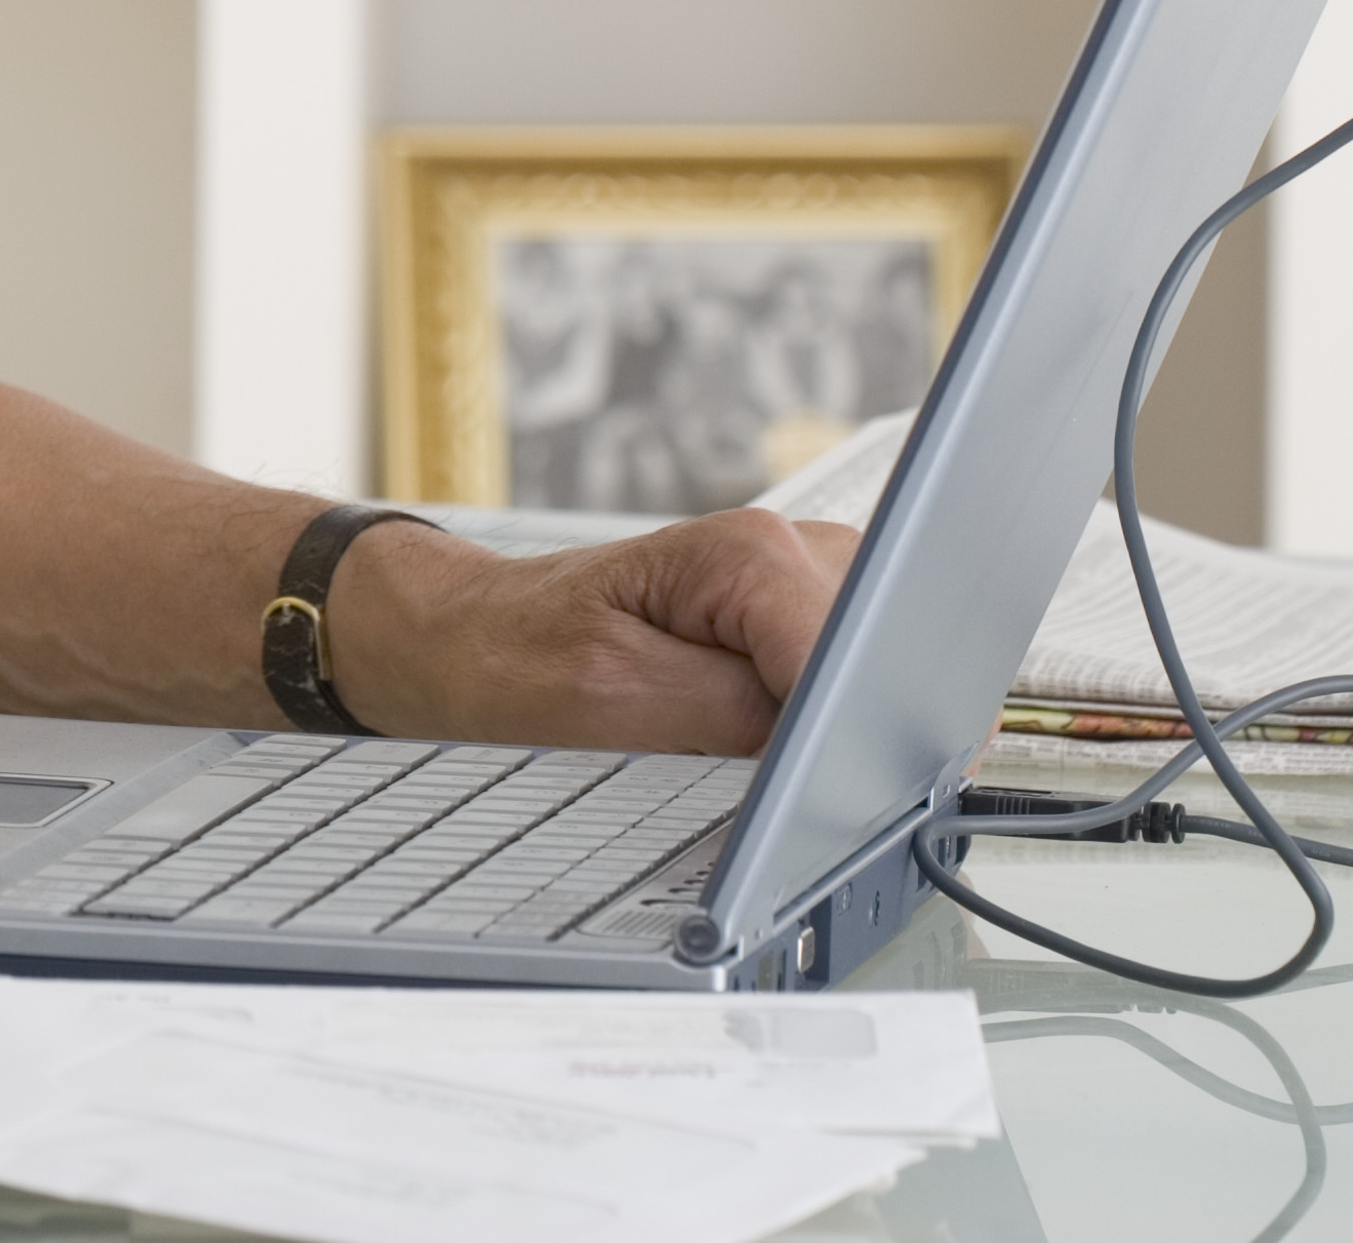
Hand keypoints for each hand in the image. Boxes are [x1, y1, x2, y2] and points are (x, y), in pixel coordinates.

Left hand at [333, 510, 864, 753]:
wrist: (473, 636)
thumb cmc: (518, 656)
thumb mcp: (612, 696)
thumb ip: (735, 712)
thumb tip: (834, 741)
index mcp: (750, 554)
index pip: (856, 658)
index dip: (848, 736)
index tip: (822, 797)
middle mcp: (795, 551)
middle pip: (880, 668)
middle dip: (850, 742)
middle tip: (785, 801)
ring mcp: (810, 584)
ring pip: (875, 681)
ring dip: (836, 740)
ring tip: (740, 763)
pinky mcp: (803, 621)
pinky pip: (846, 682)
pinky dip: (822, 732)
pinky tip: (770, 757)